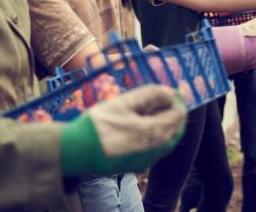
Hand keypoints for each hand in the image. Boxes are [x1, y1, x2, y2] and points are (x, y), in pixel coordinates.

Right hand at [59, 84, 185, 176]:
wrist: (76, 151)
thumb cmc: (99, 124)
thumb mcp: (124, 102)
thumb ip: (150, 95)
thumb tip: (168, 92)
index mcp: (156, 133)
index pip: (179, 115)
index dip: (177, 99)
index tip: (170, 89)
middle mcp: (156, 150)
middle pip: (176, 130)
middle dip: (173, 112)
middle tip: (163, 98)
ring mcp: (147, 161)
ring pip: (166, 141)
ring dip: (164, 124)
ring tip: (151, 109)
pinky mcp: (136, 166)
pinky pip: (154, 149)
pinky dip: (154, 135)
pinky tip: (139, 124)